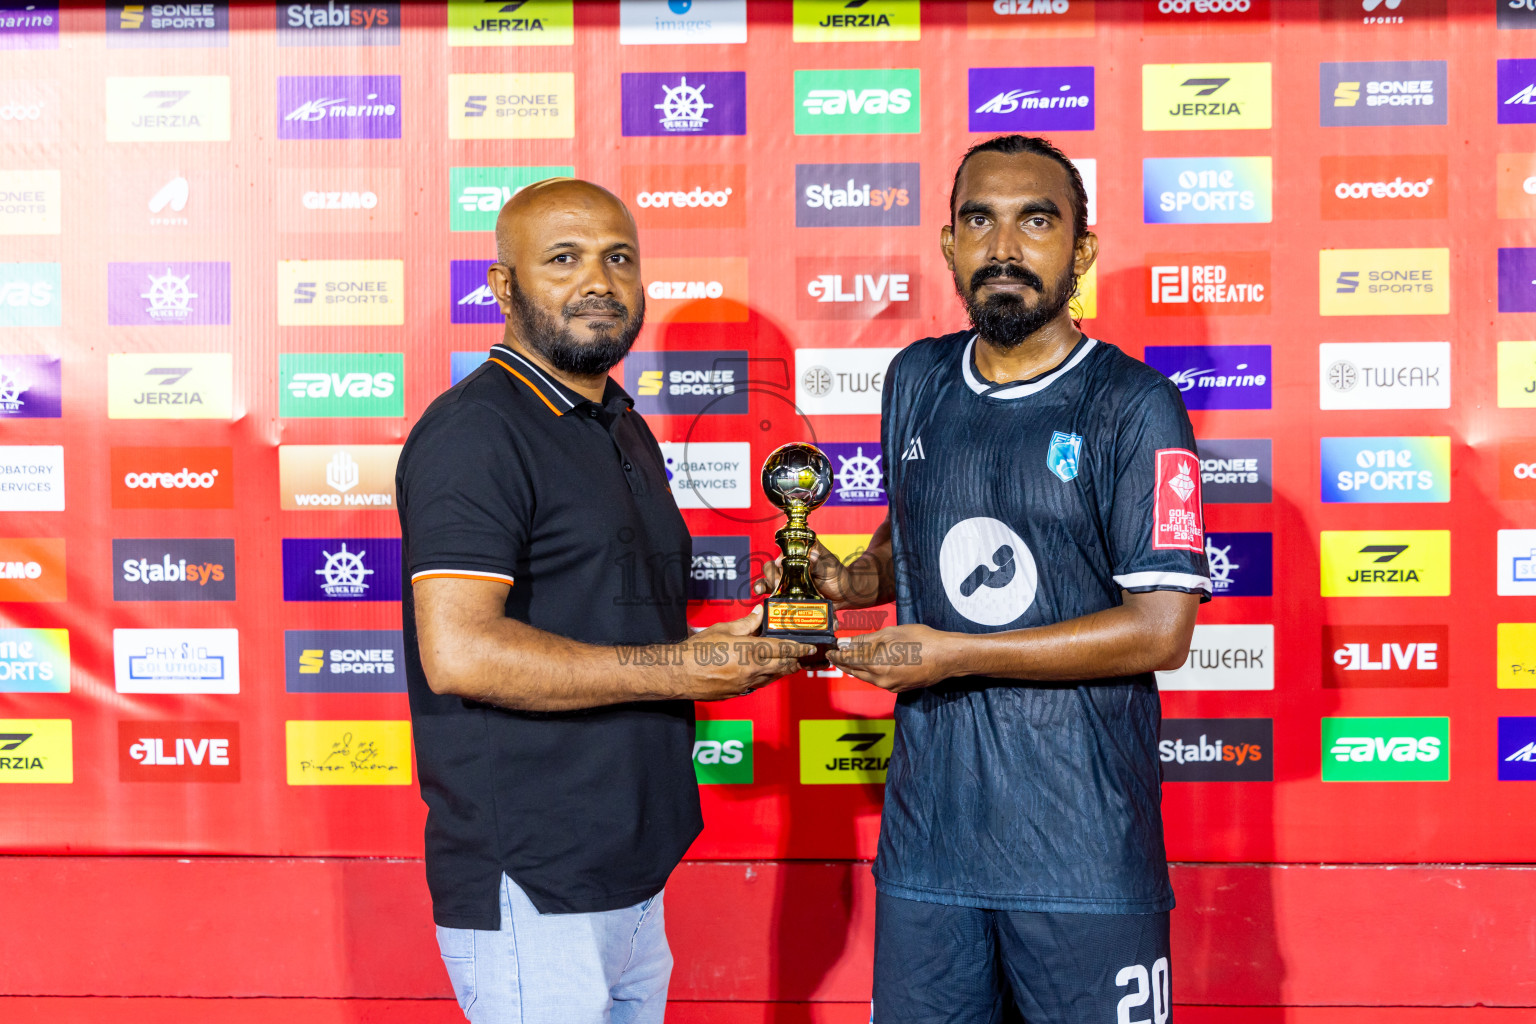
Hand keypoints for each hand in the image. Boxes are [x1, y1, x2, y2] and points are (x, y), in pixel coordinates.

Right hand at [677, 606, 815, 701]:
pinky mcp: (737, 693)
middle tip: (802, 657)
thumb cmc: (697, 650)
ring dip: (782, 671)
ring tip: (788, 664)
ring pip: (772, 677)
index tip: (810, 647)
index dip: (799, 649)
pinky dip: (765, 678)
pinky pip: (757, 685)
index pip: (784, 649)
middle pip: (783, 666)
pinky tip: (764, 673)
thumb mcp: (723, 629)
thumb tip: (759, 614)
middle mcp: (752, 670)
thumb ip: (746, 623)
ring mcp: (746, 684)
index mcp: (751, 651)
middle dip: (795, 662)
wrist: (679, 674)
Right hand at [752, 541, 869, 609]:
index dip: (778, 558)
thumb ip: (820, 562)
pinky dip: (768, 599)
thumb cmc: (838, 576)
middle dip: (770, 574)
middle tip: (776, 584)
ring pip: (768, 580)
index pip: (783, 552)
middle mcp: (790, 566)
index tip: (779, 564)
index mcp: (799, 555)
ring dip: (762, 584)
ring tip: (760, 590)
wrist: (844, 595)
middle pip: (772, 566)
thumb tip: (812, 556)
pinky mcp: (787, 595)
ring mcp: (787, 581)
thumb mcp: (830, 567)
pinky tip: (765, 603)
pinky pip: (774, 596)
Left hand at [825, 623, 951, 693]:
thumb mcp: (890, 634)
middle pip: (854, 671)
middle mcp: (880, 679)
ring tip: (849, 659)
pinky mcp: (899, 689)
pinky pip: (878, 681)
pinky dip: (870, 673)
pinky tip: (871, 665)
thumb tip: (845, 643)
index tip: (829, 650)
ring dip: (856, 669)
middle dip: (843, 663)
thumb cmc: (921, 640)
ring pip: (866, 677)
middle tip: (834, 655)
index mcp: (875, 664)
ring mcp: (890, 686)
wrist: (946, 657)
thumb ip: (865, 640)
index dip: (836, 654)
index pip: (848, 660)